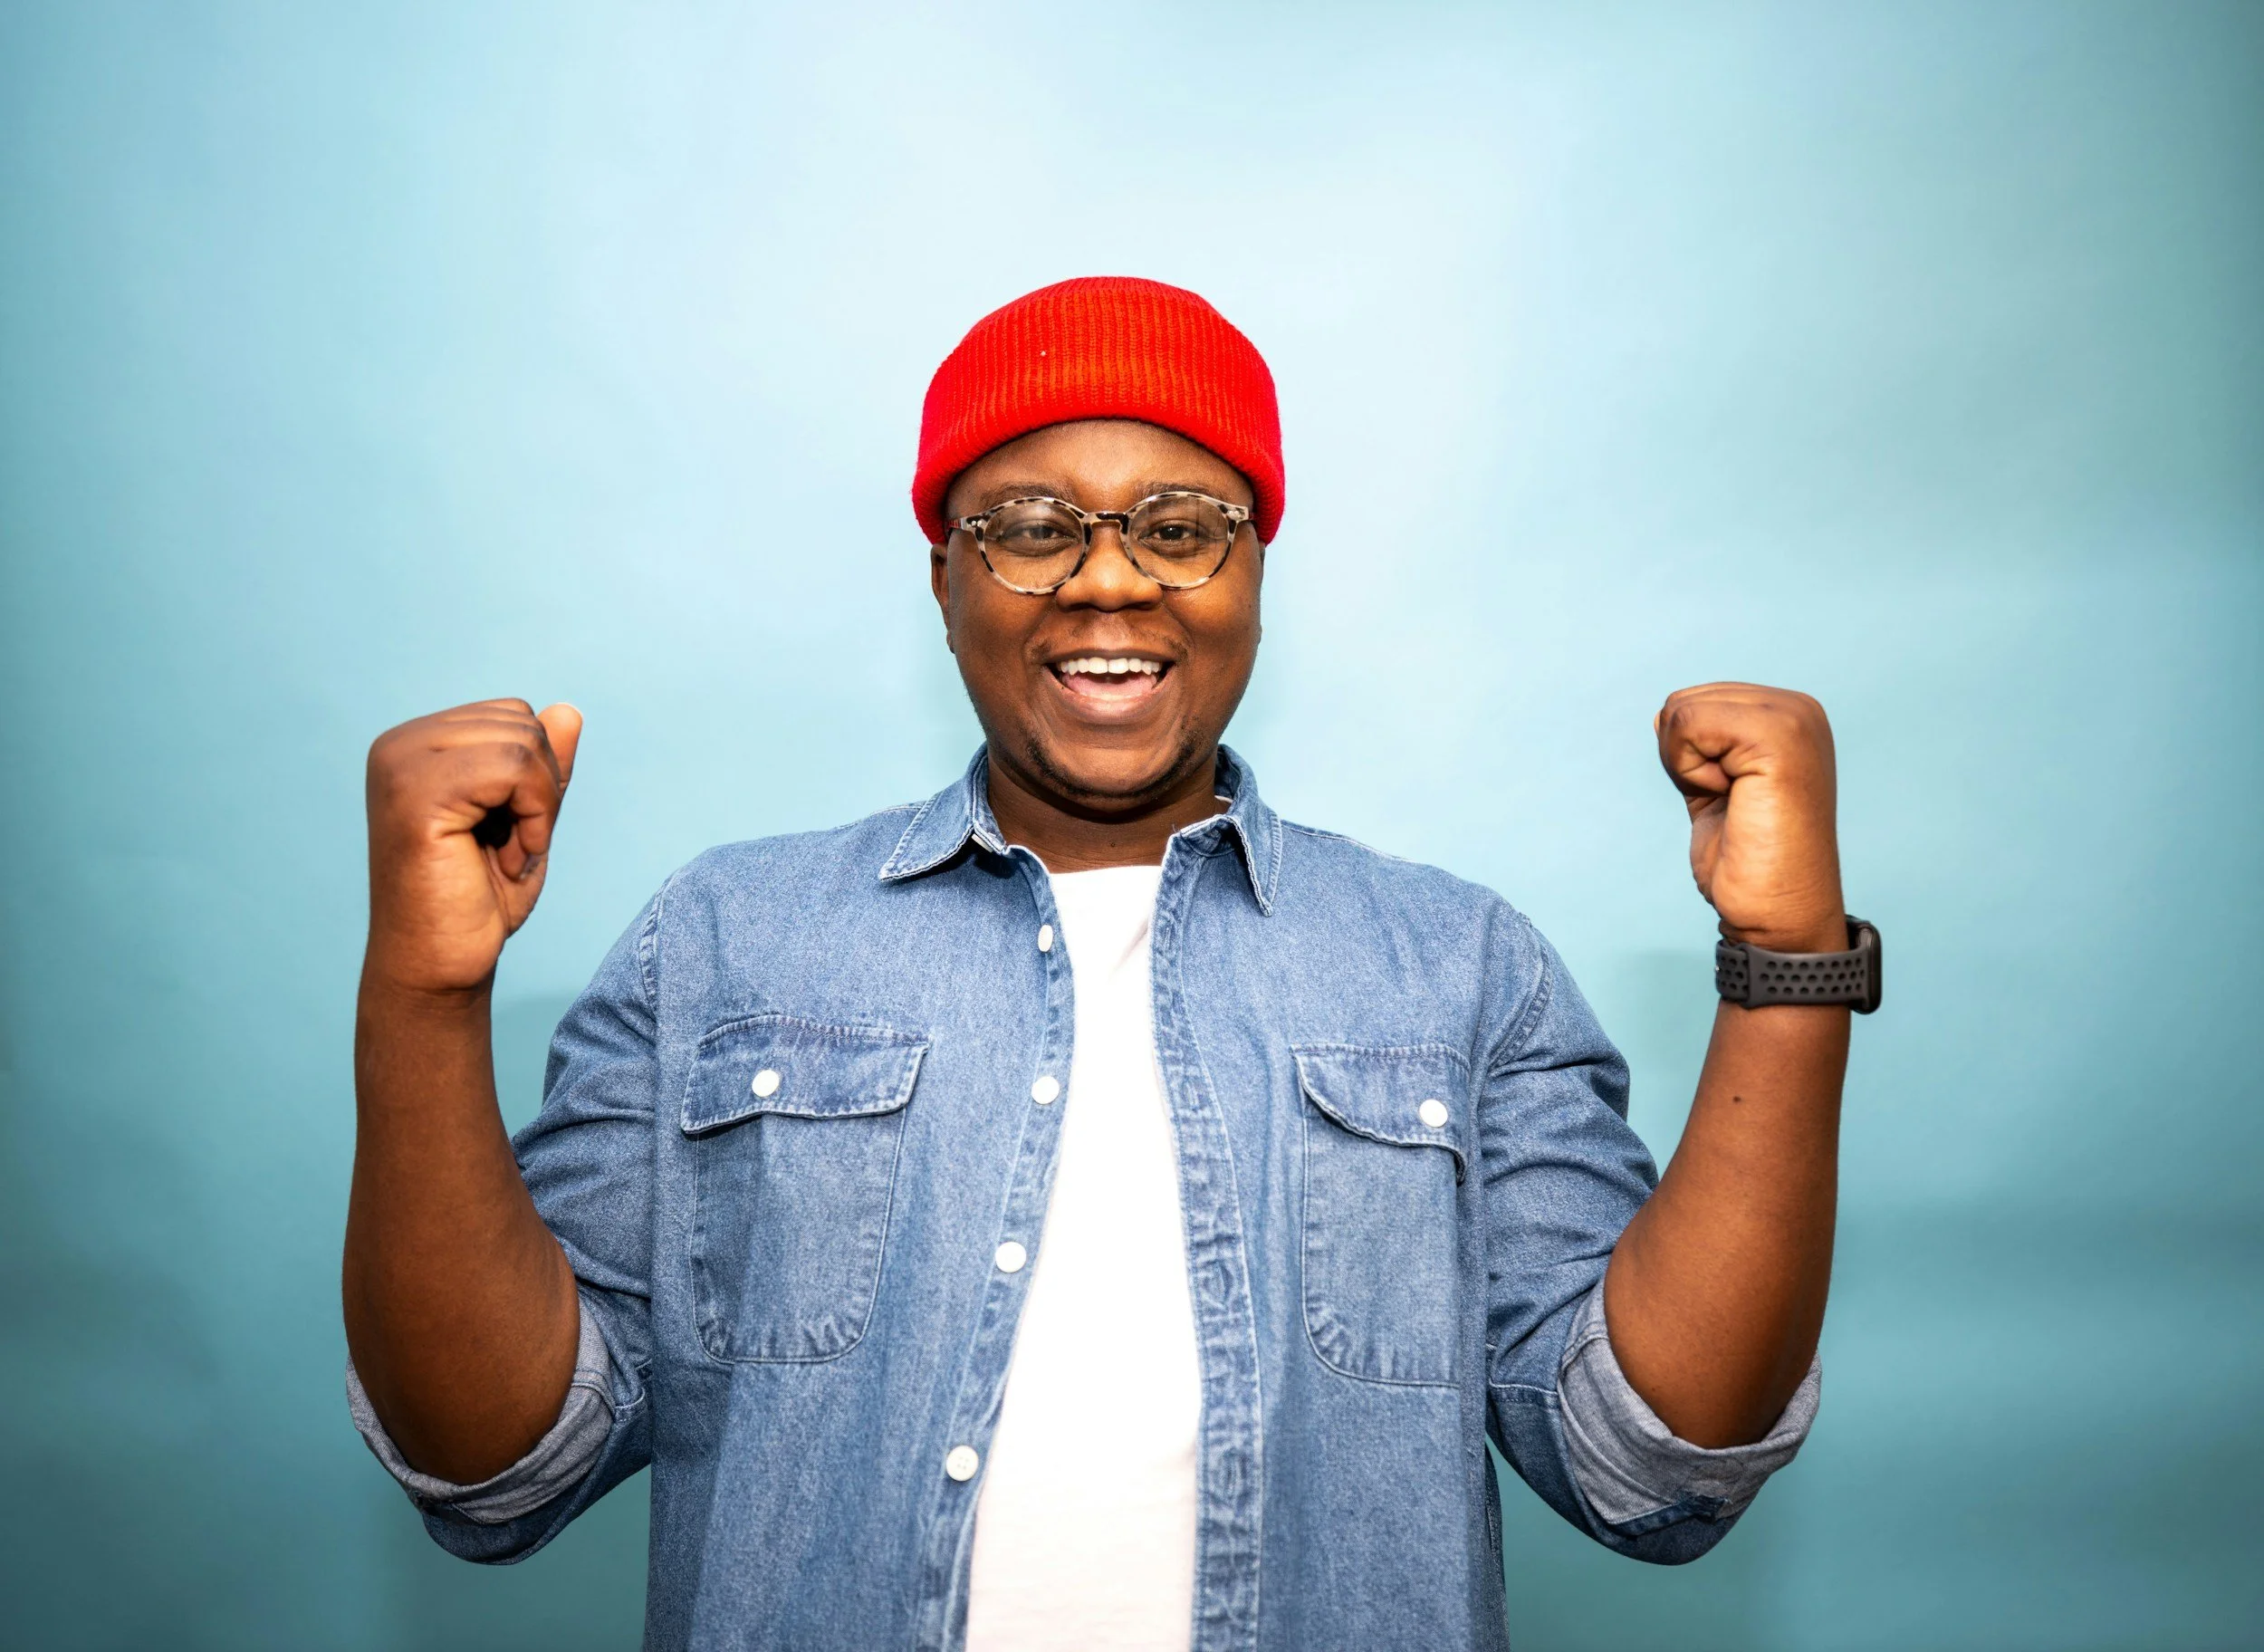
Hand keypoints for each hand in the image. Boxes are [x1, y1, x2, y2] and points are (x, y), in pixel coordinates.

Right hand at [363, 699, 582, 995]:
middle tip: (509, 850)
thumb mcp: (525, 819)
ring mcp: (401, 764)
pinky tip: (508, 860)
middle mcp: (399, 744)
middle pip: (522, 721)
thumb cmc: (477, 901)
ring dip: (538, 808)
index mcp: (417, 744)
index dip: (537, 776)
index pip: (514, 715)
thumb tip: (568, 710)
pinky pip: (514, 768)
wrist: (439, 967)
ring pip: (523, 742)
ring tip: (504, 856)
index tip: (509, 833)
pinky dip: (533, 817)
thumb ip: (542, 766)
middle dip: (541, 790)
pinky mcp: (415, 793)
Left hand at [1655, 683, 1843, 953]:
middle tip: (1730, 803)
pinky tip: (1731, 799)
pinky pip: (1689, 724)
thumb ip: (1698, 747)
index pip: (1695, 701)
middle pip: (1684, 701)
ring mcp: (1793, 718)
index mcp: (1787, 716)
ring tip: (1734, 802)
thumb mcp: (1714, 788)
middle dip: (1685, 758)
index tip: (1729, 797)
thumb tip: (1665, 713)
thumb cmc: (1748, 861)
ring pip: (1682, 710)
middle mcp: (1797, 709)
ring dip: (1687, 767)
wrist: (1778, 913)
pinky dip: (1690, 771)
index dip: (1688, 756)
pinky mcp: (1779, 738)